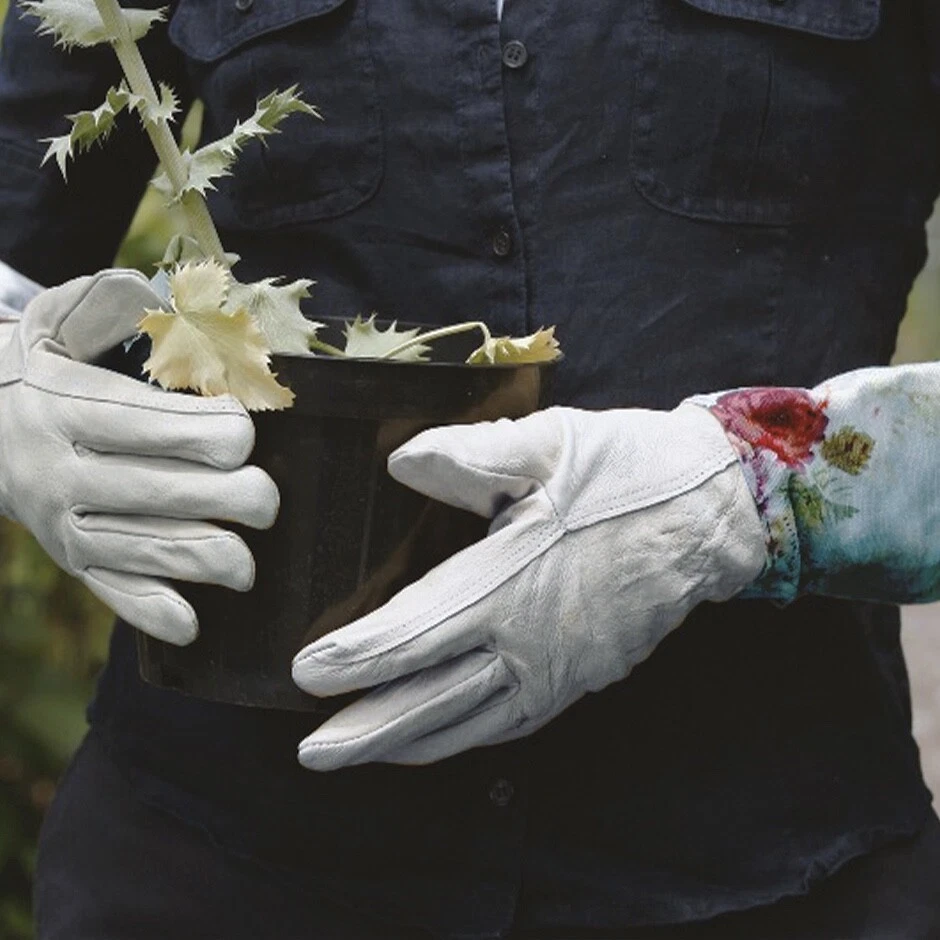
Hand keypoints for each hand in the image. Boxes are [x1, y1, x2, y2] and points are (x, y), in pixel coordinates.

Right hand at [0, 269, 278, 643]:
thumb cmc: (43, 364)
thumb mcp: (61, 319)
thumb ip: (111, 304)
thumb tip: (165, 301)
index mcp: (65, 407)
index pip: (144, 424)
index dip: (207, 429)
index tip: (244, 429)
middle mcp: (60, 471)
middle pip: (157, 492)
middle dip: (225, 499)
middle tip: (265, 499)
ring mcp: (63, 523)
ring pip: (142, 549)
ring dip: (205, 562)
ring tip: (247, 566)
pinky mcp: (69, 558)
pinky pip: (109, 591)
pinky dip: (150, 611)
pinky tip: (191, 624)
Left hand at [292, 405, 765, 769]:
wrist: (713, 511)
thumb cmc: (628, 471)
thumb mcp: (550, 444)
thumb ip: (472, 456)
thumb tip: (398, 461)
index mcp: (513, 580)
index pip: (416, 631)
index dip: (358, 656)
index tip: (307, 671)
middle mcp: (531, 640)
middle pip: (433, 699)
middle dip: (367, 728)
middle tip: (311, 752)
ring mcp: (560, 669)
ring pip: (470, 723)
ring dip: (407, 744)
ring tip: (359, 756)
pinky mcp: (583, 678)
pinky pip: (511, 724)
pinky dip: (463, 738)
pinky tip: (437, 738)